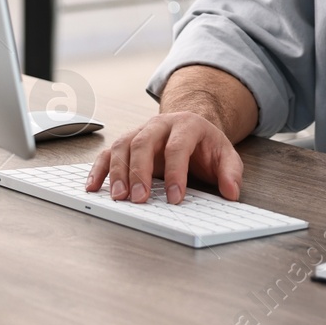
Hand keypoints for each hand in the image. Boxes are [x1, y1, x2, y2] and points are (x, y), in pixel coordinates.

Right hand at [85, 111, 243, 203]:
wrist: (192, 127)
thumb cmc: (206, 145)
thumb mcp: (226, 155)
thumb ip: (231, 173)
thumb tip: (231, 192)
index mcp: (187, 124)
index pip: (177, 147)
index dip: (176, 173)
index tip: (175, 198)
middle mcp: (160, 125)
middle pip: (144, 143)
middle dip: (140, 173)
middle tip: (140, 199)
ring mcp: (140, 131)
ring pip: (122, 146)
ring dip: (117, 172)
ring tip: (118, 198)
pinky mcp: (127, 142)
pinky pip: (108, 153)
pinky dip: (99, 169)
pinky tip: (93, 187)